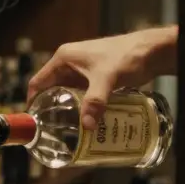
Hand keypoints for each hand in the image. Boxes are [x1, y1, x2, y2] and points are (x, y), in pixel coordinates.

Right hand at [28, 27, 177, 129]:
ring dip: (68, 111)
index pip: (38, 82)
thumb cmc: (127, 55)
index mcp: (64, 58)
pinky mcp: (96, 79)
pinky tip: (86, 123)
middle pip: (52, 91)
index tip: (32, 122)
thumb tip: (86, 125)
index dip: (32, 101)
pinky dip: (83, 109)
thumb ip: (95, 101)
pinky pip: (83, 97)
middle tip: (50, 132)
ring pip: (68, 95)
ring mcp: (83, 72)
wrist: (152, 51)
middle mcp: (70, 64)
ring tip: (66, 132)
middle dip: (51, 110)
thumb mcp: (107, 78)